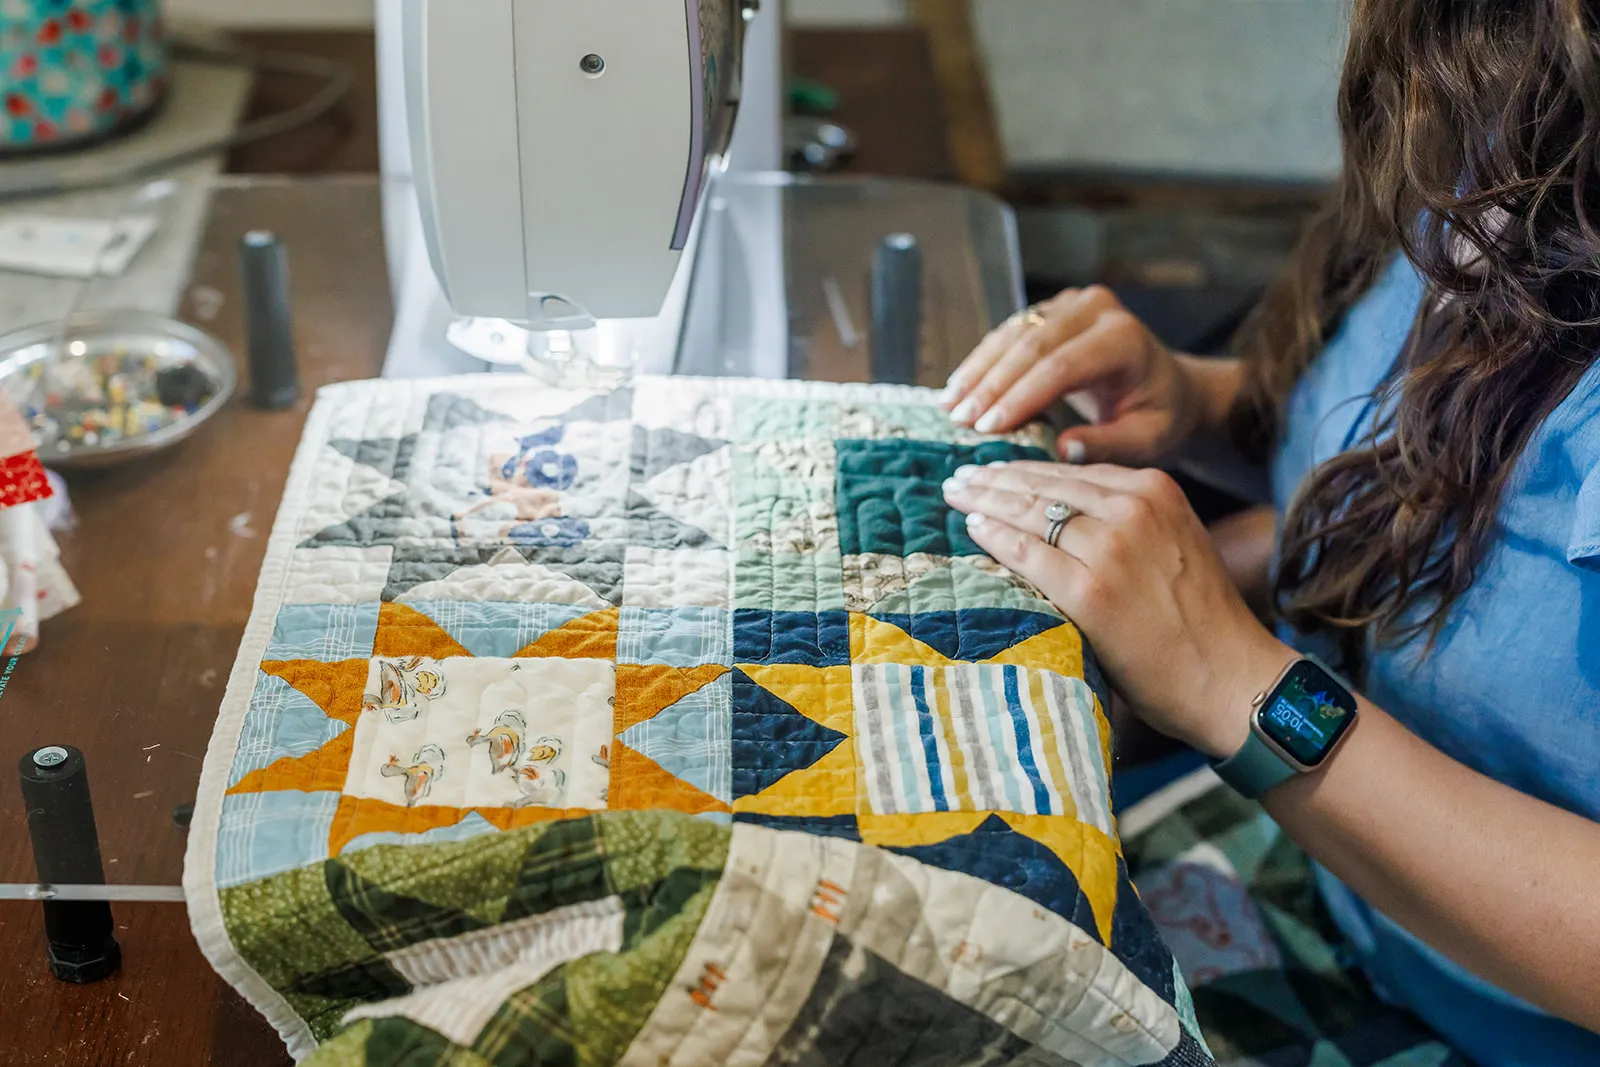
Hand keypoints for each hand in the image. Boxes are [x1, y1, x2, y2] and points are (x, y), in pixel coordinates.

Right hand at [940, 286, 1208, 465]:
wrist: (1168, 387)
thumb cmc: (1158, 417)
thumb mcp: (1146, 439)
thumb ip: (1107, 444)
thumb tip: (1062, 450)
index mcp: (1123, 339)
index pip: (1061, 365)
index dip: (1020, 397)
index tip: (987, 428)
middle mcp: (1096, 309)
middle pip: (1031, 345)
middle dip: (990, 385)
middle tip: (958, 419)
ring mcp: (1072, 303)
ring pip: (1013, 334)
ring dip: (978, 372)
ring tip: (949, 406)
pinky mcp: (1052, 309)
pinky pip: (1009, 334)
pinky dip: (982, 362)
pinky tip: (959, 388)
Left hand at [941, 461, 1292, 757]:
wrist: (1232, 678)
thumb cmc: (1199, 622)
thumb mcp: (1173, 544)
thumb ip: (1128, 522)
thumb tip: (1064, 514)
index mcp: (1155, 491)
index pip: (1071, 471)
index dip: (1025, 469)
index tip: (993, 471)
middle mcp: (1133, 508)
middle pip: (1044, 485)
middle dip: (995, 479)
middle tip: (959, 479)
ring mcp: (1110, 548)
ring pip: (1030, 513)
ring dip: (984, 502)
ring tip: (956, 498)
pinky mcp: (1090, 591)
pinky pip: (1026, 554)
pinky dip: (994, 539)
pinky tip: (973, 530)